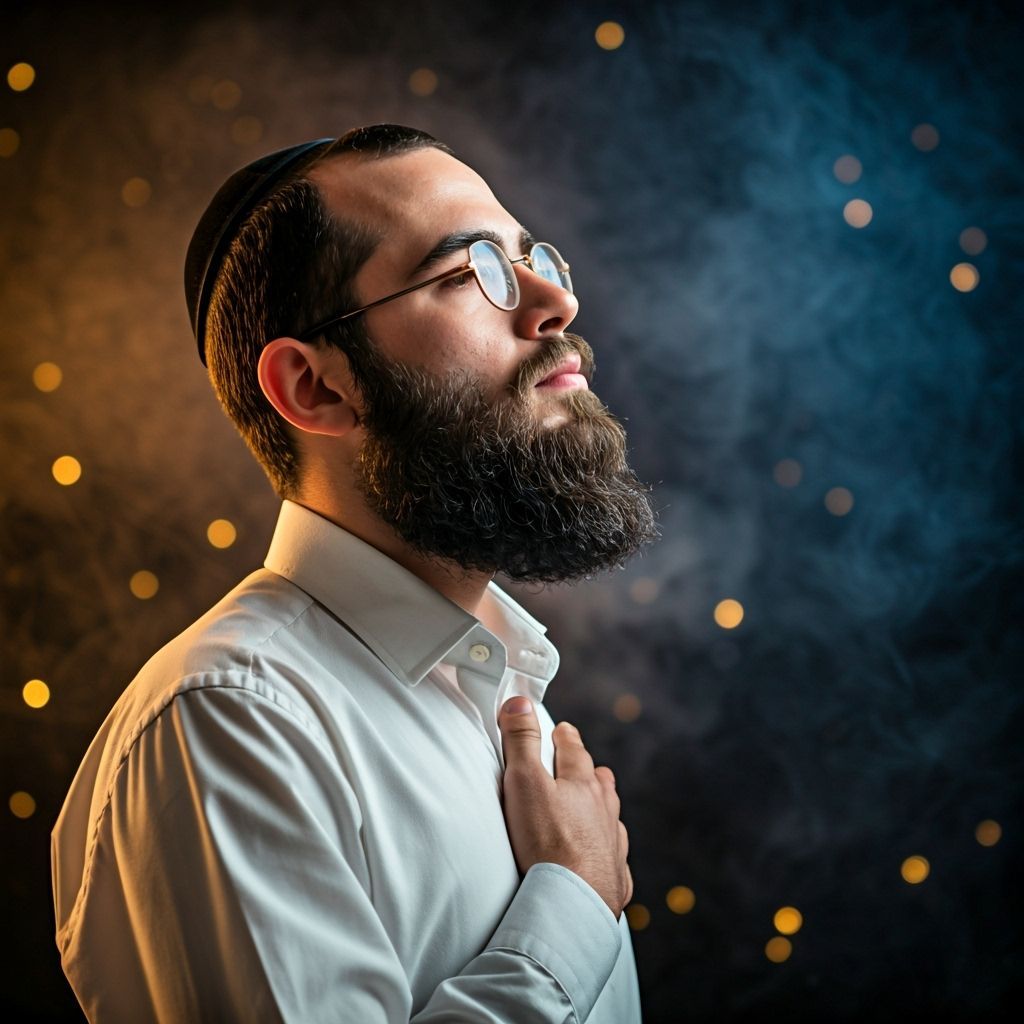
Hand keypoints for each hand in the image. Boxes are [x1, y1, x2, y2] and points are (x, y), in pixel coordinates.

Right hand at [498, 696, 632, 919]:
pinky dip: (606, 849)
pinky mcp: (613, 878)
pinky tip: (601, 855)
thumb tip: (520, 701)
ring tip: (594, 802)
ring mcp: (613, 844)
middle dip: (588, 769)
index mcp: (582, 783)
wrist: (572, 903)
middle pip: (600, 780)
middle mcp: (604, 810)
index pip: (574, 750)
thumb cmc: (545, 842)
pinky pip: (614, 857)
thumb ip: (522, 741)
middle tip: (580, 763)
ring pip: (610, 815)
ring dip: (600, 806)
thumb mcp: (524, 782)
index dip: (565, 737)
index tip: (563, 730)